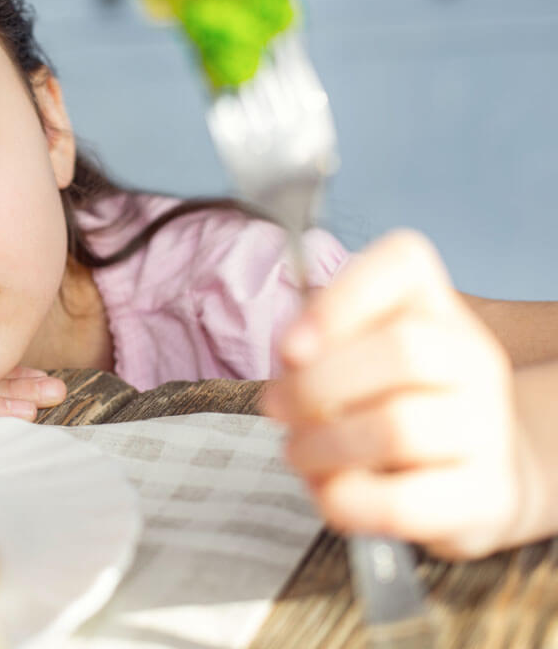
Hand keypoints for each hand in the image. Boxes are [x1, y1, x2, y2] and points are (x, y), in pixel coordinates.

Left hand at [262, 230, 523, 558]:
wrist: (473, 472)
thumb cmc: (389, 401)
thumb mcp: (354, 356)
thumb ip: (319, 347)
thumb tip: (292, 362)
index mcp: (434, 303)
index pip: (403, 263)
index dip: (338, 302)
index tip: (290, 348)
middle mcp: (473, 356)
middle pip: (400, 352)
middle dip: (315, 386)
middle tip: (276, 409)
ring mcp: (488, 426)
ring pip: (399, 428)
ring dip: (323, 446)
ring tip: (297, 453)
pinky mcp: (486, 495)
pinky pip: (405, 501)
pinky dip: (348, 498)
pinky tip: (329, 491)